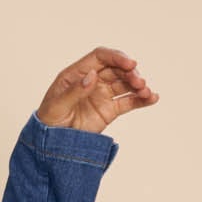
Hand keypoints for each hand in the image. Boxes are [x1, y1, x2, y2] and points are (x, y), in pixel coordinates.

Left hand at [37, 48, 157, 132]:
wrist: (51, 144)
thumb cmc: (49, 120)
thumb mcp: (57, 106)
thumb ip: (74, 91)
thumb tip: (93, 76)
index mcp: (77, 73)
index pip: (101, 57)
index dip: (116, 57)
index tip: (130, 63)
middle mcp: (93, 80)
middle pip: (116, 69)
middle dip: (130, 73)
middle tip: (139, 82)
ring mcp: (102, 94)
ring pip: (125, 84)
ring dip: (138, 85)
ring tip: (146, 92)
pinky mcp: (109, 110)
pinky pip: (128, 102)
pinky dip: (141, 99)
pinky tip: (152, 98)